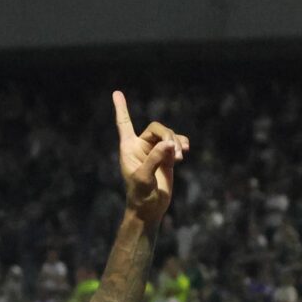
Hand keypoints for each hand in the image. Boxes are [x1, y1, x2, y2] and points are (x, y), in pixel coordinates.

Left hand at [113, 91, 188, 221]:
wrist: (150, 208)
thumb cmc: (140, 194)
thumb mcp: (144, 177)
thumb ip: (155, 159)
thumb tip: (169, 143)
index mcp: (129, 147)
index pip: (124, 123)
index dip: (121, 108)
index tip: (116, 93)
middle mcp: (141, 146)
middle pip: (157, 128)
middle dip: (168, 136)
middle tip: (176, 153)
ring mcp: (155, 151)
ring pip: (168, 135)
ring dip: (177, 142)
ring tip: (180, 157)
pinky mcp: (167, 158)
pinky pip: (177, 142)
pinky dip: (182, 143)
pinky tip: (185, 150)